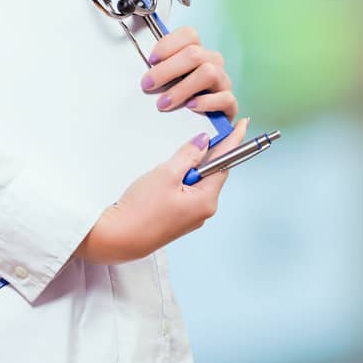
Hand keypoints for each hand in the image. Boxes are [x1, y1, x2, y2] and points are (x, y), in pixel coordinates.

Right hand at [76, 118, 249, 264]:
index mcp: (206, 200)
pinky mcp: (178, 220)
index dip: (233, 142)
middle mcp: (203, 211)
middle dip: (207, 154)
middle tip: (206, 132)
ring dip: (191, 167)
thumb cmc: (141, 208)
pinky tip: (169, 174)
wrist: (118, 238)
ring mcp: (191, 217)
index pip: (225, 163)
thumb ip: (188, 155)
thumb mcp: (167, 174)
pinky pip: (187, 193)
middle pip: (212, 173)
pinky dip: (182, 180)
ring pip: (197, 183)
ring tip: (178, 156)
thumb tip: (204, 141)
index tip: (243, 124)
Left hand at [140, 25, 238, 121]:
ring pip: (209, 73)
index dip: (168, 44)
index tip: (151, 60)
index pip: (189, 35)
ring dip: (182, 88)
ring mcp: (223, 82)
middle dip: (167, 69)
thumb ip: (160, 72)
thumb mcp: (169, 81)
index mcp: (199, 52)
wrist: (202, 124)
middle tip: (148, 85)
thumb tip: (144, 73)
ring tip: (163, 103)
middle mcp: (213, 63)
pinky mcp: (231, 104)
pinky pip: (225, 98)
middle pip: (194, 54)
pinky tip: (190, 107)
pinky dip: (206, 102)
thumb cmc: (182, 98)